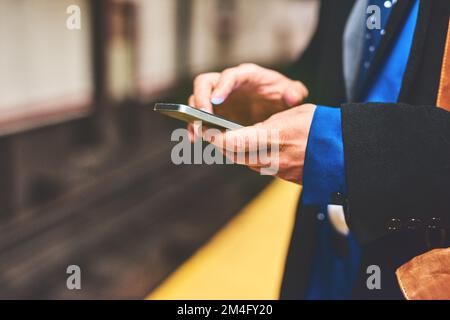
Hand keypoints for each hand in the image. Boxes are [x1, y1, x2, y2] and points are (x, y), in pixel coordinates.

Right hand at [188, 63, 308, 139]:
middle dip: (200, 99)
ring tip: (196, 133)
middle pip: (204, 82)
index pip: (230, 75)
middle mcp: (228, 83)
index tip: (216, 101)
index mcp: (247, 75)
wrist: (276, 106)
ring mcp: (218, 97)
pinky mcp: (213, 112)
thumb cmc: (283, 96)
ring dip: (192, 115)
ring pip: (196, 99)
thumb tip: (290, 96)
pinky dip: (194, 127)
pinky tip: (195, 141)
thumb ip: (296, 92)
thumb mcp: (294, 93)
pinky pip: (197, 116)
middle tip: (202, 118)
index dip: (222, 86)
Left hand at [202, 104, 316, 183]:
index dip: (215, 137)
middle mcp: (273, 158)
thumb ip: (268, 125)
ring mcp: (279, 171)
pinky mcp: (285, 178)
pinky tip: (253, 148)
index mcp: (274, 138)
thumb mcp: (294, 114)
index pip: (234, 142)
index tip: (205, 130)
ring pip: (246, 162)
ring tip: (230, 138)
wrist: (347, 152)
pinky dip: (252, 157)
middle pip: (235, 154)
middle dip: (221, 144)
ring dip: (235, 151)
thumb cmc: (323, 126)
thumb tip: (252, 132)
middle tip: (212, 133)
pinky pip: (261, 167)